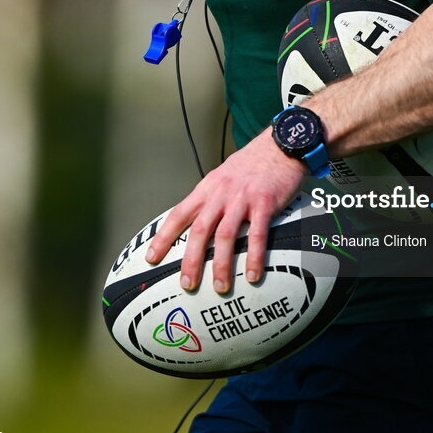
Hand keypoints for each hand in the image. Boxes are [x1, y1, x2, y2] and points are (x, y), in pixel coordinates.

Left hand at [145, 129, 305, 293]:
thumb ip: (211, 197)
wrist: (281, 145)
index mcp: (208, 187)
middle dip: (191, 260)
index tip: (151, 258)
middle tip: (187, 284)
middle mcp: (222, 193)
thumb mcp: (224, 175)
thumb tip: (198, 222)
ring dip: (222, 264)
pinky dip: (254, 257)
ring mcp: (243, 198)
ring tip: (221, 286)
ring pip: (226, 236)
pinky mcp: (265, 203)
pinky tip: (253, 274)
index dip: (164, 237)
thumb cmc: (253, 163)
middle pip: (200, 230)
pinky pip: (257, 235)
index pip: (179, 214)